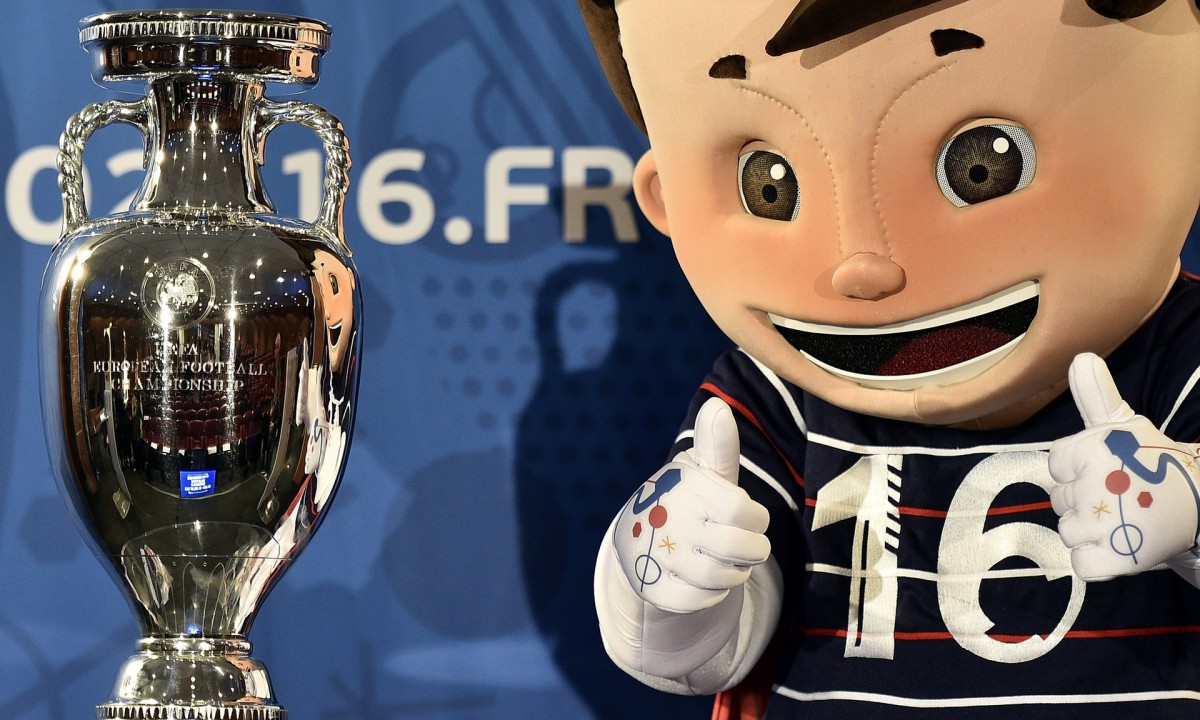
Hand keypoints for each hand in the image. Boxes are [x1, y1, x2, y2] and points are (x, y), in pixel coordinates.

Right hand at [612, 397, 770, 612]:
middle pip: (739, 549)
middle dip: (753, 550)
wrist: (635, 537)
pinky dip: (713, 594)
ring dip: (736, 573)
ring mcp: (661, 557)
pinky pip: (701, 601)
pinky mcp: (655, 589)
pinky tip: (707, 580)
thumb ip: (717, 445)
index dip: (756, 518)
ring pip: (723, 578)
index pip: (744, 513)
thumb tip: (718, 406)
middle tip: (748, 545)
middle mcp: (670, 522)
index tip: (749, 516)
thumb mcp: (699, 472)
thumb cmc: (683, 500)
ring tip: (729, 561)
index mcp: (685, 490)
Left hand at [1049, 353, 1199, 580]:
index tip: (1109, 470)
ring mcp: (1103, 524)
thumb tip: (1080, 357)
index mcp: (1090, 450)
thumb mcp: (1124, 425)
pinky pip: (1082, 564)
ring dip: (1091, 531)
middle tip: (1121, 496)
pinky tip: (1120, 544)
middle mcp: (1094, 485)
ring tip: (1123, 518)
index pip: (1055, 466)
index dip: (1078, 471)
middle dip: (1085, 501)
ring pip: (1067, 532)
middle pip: (1059, 501)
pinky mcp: (1115, 559)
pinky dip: (1097, 561)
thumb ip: (1095, 395)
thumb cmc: (1153, 463)